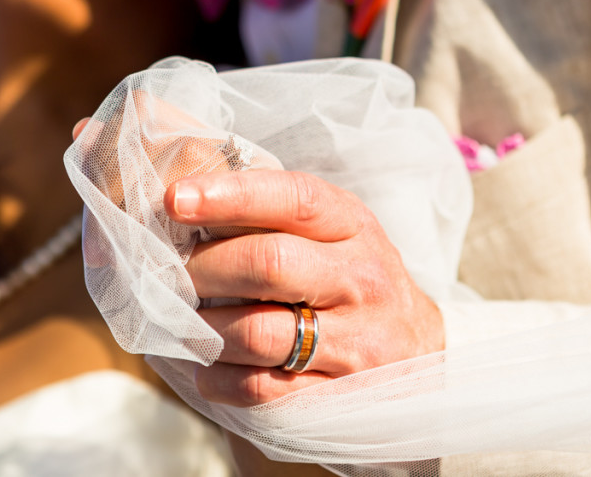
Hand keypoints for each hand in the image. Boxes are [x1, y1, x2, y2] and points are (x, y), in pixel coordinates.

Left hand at [164, 169, 445, 405]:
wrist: (419, 353)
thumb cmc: (348, 280)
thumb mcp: (331, 234)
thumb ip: (270, 217)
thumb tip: (182, 204)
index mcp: (353, 225)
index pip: (294, 199)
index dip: (231, 195)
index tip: (176, 199)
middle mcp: (361, 278)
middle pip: (269, 264)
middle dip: (204, 267)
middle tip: (171, 273)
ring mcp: (356, 341)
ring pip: (259, 332)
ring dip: (203, 328)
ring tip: (180, 322)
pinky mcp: (339, 395)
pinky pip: (262, 388)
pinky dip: (218, 377)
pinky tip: (204, 366)